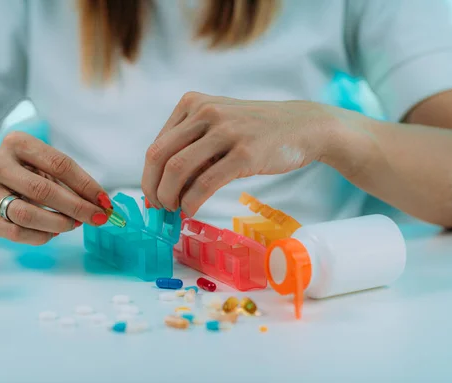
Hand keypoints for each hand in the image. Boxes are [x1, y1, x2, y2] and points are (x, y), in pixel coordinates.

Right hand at [0, 131, 111, 244]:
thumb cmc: (24, 174)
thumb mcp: (44, 167)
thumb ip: (70, 182)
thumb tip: (100, 204)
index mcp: (17, 143)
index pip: (59, 164)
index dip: (85, 184)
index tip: (104, 200)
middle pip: (43, 190)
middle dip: (76, 207)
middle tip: (97, 218)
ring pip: (27, 214)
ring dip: (58, 223)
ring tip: (74, 225)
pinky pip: (16, 232)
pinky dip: (41, 236)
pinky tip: (52, 233)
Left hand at [141, 92, 339, 215]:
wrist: (302, 125)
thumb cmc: (255, 130)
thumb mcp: (218, 126)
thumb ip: (191, 147)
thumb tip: (162, 187)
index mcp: (193, 103)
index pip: (157, 145)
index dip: (149, 176)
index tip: (153, 195)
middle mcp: (205, 112)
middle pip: (160, 157)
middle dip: (153, 188)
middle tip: (159, 207)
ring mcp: (226, 131)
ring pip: (178, 169)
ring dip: (169, 197)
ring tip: (174, 210)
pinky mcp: (245, 153)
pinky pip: (205, 182)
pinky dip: (192, 201)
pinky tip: (191, 209)